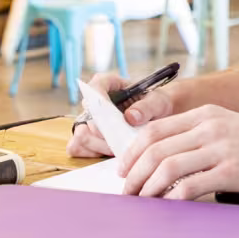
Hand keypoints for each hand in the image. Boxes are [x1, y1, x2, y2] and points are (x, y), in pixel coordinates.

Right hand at [64, 70, 180, 158]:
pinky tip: (111, 153)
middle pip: (87, 117)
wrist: (159, 116)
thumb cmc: (156, 104)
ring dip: (99, 146)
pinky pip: (79, 147)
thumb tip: (130, 117)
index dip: (100, 104)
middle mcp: (94, 101)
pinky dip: (93, 153)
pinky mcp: (89, 136)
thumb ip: (146, 107)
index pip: (94, 88)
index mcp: (108, 84)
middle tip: (122, 140)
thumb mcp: (158, 102)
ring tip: (119, 149)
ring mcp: (90, 120)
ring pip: (81, 135)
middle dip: (104, 133)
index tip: (113, 118)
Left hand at [118, 107, 238, 200]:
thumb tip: (168, 161)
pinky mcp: (233, 171)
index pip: (155, 129)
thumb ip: (202, 136)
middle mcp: (210, 127)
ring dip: (148, 188)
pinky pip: (192, 186)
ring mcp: (222, 148)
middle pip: (155, 148)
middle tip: (127, 191)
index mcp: (206, 114)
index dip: (133, 151)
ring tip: (142, 202)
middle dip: (134, 173)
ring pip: (167, 167)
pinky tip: (169, 207)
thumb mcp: (232, 127)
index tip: (124, 169)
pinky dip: (173, 198)